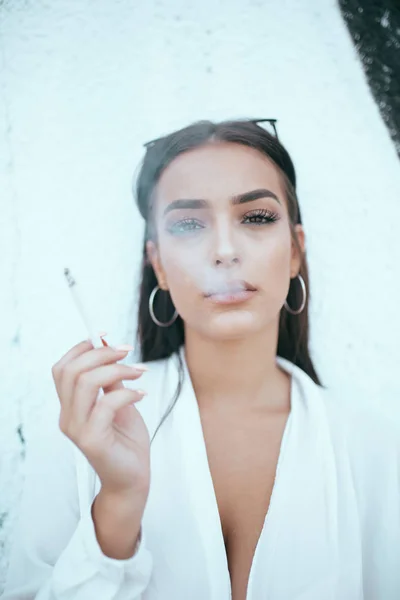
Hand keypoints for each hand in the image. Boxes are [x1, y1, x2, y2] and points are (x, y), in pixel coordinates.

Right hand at [52, 340, 150, 500]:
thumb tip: (108, 347)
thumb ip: (111, 379)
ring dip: (116, 370)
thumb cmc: (126, 441)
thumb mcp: (118, 402)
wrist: (133, 478)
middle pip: (71, 371)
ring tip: (139, 372)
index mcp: (69, 406)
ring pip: (85, 383)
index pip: (62, 368)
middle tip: (127, 352)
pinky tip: (141, 394)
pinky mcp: (92, 440)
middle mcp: (67, 417)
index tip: (106, 337)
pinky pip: (106, 405)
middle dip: (101, 354)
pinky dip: (127, 393)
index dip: (81, 348)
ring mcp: (77, 430)